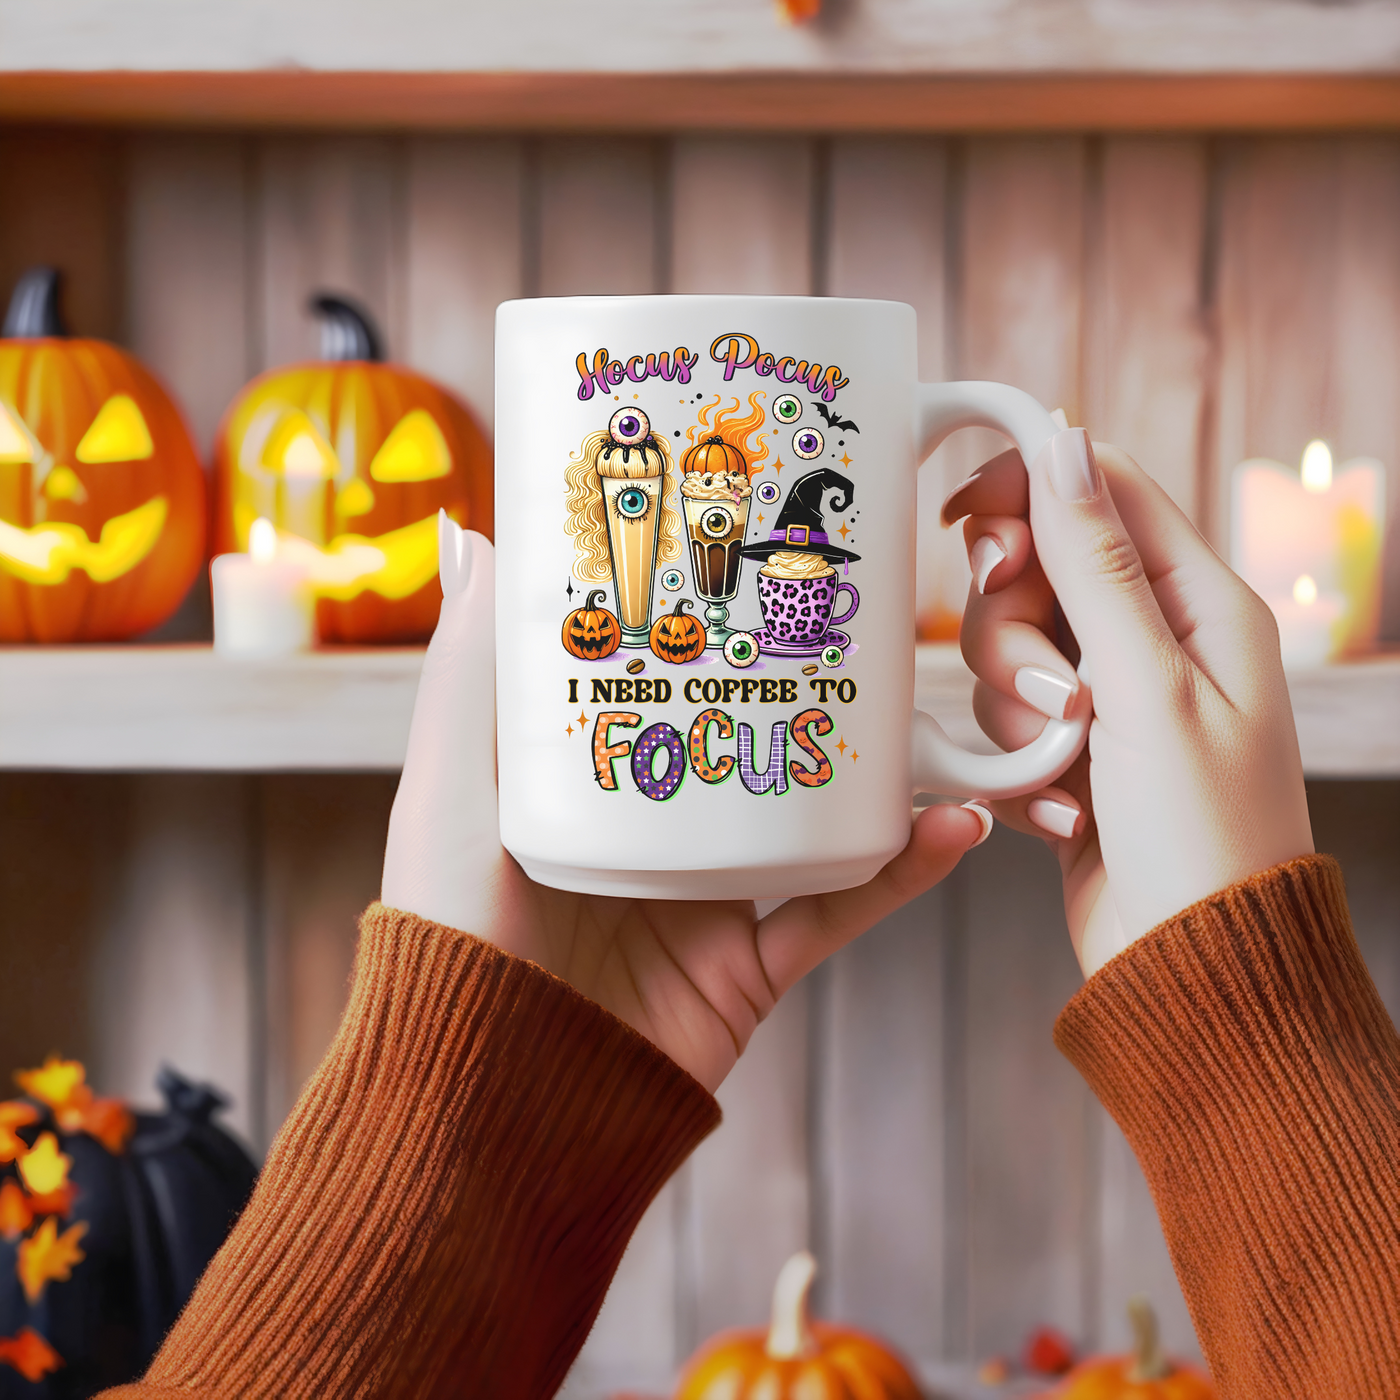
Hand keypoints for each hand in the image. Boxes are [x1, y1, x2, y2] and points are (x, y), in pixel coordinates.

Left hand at [381, 514, 989, 1093]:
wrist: (495, 1102)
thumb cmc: (452, 930)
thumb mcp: (451, 781)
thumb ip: (468, 666)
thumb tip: (477, 531)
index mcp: (584, 782)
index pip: (652, 682)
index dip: (696, 619)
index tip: (744, 547)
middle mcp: (648, 833)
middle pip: (743, 741)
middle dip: (799, 683)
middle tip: (853, 610)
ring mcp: (703, 899)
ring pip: (806, 817)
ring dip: (873, 770)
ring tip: (921, 705)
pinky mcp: (748, 966)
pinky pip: (841, 909)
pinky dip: (900, 872)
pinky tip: (950, 824)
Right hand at [944, 430, 1313, 977]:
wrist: (1190, 969)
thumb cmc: (1200, 837)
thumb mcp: (1145, 688)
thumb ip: (1095, 564)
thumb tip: (1062, 442)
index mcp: (1200, 604)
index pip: (1102, 490)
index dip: (1027, 490)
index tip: (963, 521)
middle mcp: (1154, 640)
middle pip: (1039, 573)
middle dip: (1016, 633)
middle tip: (1049, 695)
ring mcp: (1110, 700)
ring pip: (1009, 651)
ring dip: (1017, 711)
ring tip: (1068, 770)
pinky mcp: (1072, 753)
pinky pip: (1006, 720)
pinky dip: (1018, 764)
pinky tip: (1064, 813)